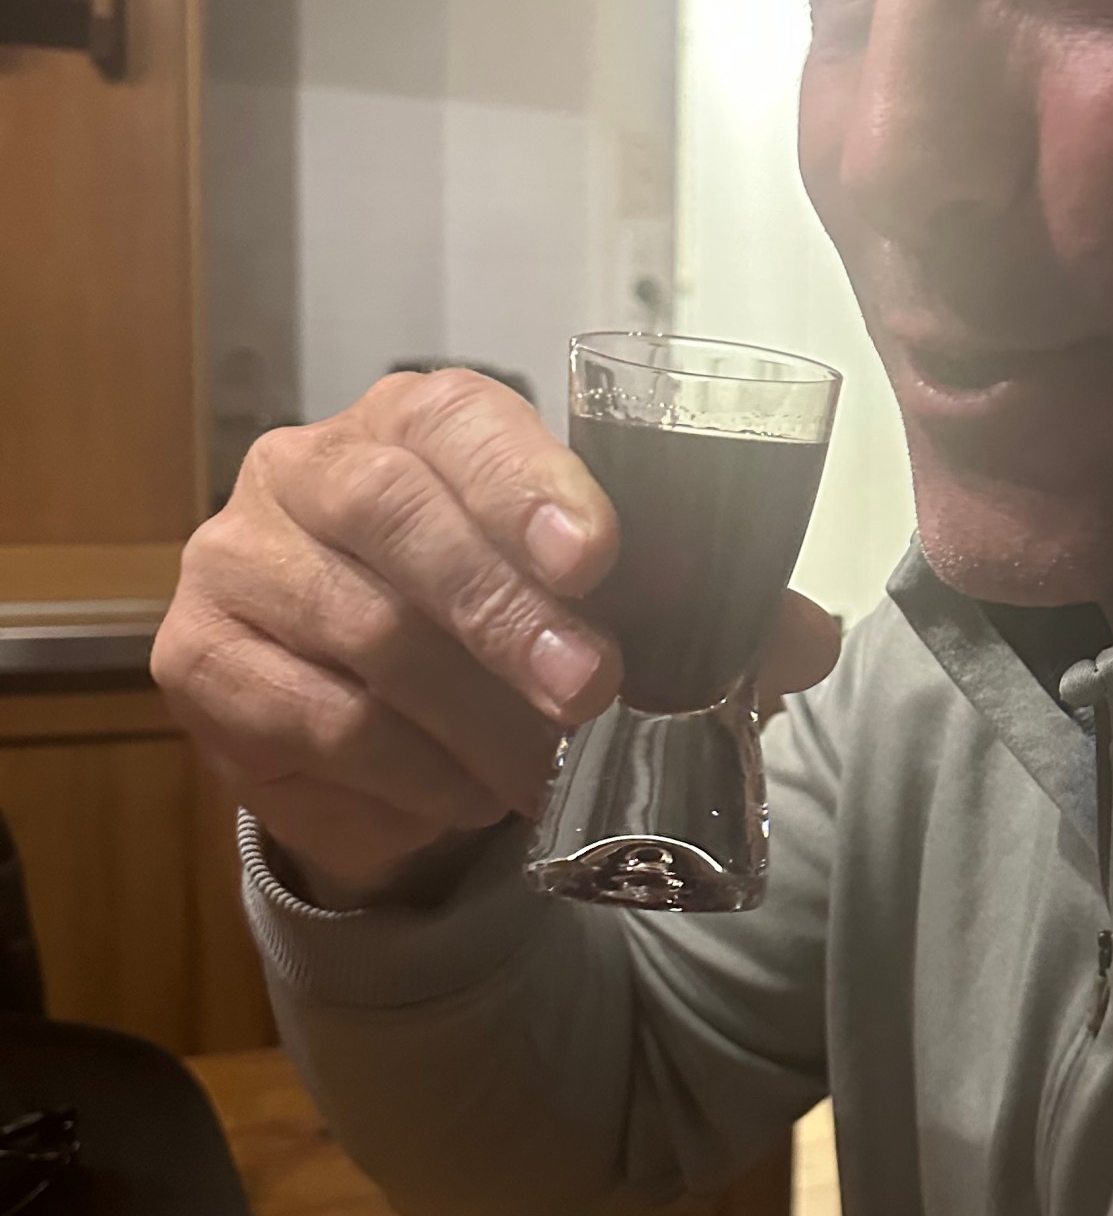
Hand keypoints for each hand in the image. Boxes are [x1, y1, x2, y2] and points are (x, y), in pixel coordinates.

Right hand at [154, 369, 840, 907]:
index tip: (597, 554)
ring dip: (472, 717)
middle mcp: (313, 469)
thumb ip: (710, 615)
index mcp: (420, 424)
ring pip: (360, 632)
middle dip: (504, 609)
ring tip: (550, 773)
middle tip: (589, 688)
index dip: (525, 482)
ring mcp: (244, 559)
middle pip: (395, 515)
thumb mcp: (610, 611)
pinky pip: (312, 719)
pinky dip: (409, 771)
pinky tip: (470, 796)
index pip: (458, 420)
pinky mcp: (203, 660)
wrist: (379, 731)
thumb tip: (806, 641)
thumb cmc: (501, 634)